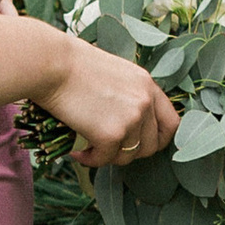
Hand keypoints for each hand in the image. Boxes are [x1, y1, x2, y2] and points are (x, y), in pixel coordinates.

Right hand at [42, 35, 179, 169]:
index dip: (158, 139)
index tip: (140, 144)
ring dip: (107, 156)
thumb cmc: (73, 66)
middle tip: (108, 148)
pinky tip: (77, 151)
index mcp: (148, 85)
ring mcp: (131, 119)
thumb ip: (129, 96)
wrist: (52, 65)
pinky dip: (90, 159)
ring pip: (127, 156)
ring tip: (88, 147)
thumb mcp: (114, 74)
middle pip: (151, 146)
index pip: (172, 123)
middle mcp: (145, 102)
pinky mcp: (111, 134)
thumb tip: (128, 125)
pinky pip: (104, 159)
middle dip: (130, 152)